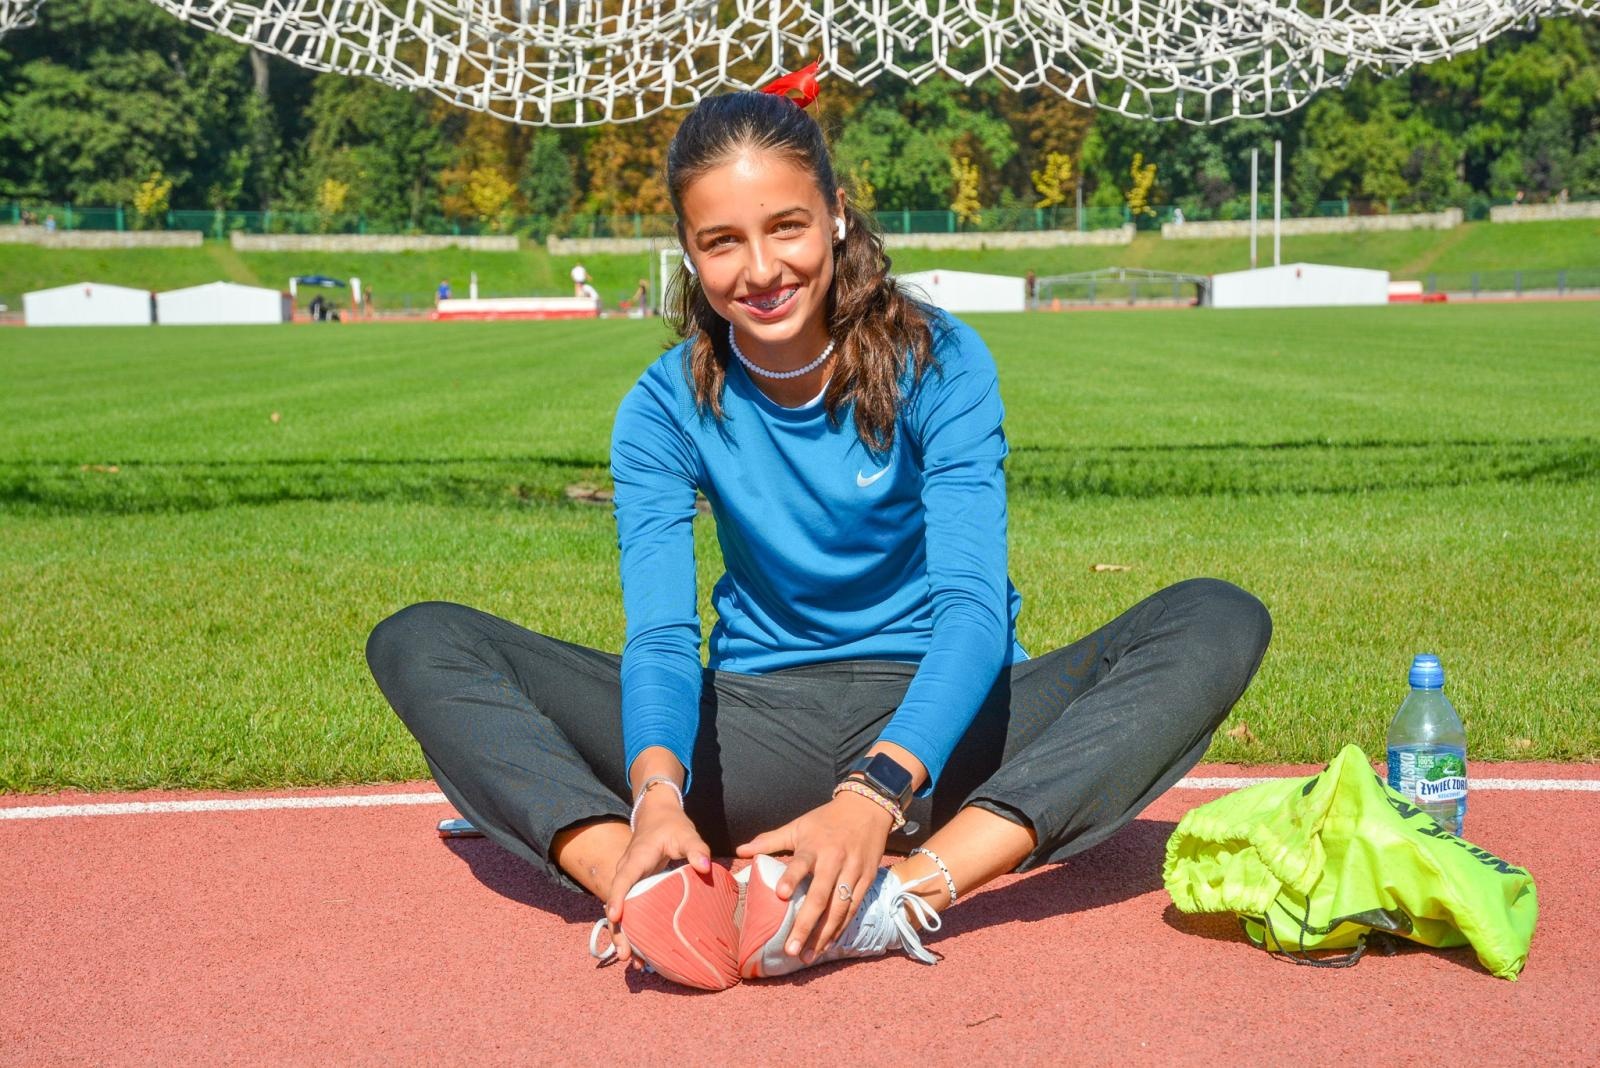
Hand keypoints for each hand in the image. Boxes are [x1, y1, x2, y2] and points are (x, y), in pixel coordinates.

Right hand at [604, 790, 711, 964]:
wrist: (656, 816)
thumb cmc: (671, 825)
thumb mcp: (686, 833)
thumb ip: (696, 848)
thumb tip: (705, 866)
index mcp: (636, 860)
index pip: (623, 881)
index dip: (617, 899)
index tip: (615, 917)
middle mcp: (626, 873)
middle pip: (616, 904)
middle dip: (618, 930)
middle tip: (625, 955)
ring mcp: (628, 882)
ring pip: (619, 912)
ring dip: (623, 936)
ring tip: (633, 962)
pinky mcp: (633, 889)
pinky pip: (628, 911)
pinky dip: (631, 930)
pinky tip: (640, 951)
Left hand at [735, 791, 893, 961]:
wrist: (868, 807)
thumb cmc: (827, 819)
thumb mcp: (798, 825)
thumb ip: (769, 840)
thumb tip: (739, 851)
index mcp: (815, 846)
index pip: (801, 864)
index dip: (792, 878)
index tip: (781, 896)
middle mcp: (834, 861)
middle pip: (821, 897)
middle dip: (806, 925)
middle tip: (791, 949)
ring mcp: (853, 872)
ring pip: (839, 909)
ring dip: (823, 935)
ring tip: (807, 956)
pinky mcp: (867, 880)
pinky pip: (853, 909)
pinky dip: (841, 928)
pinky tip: (828, 945)